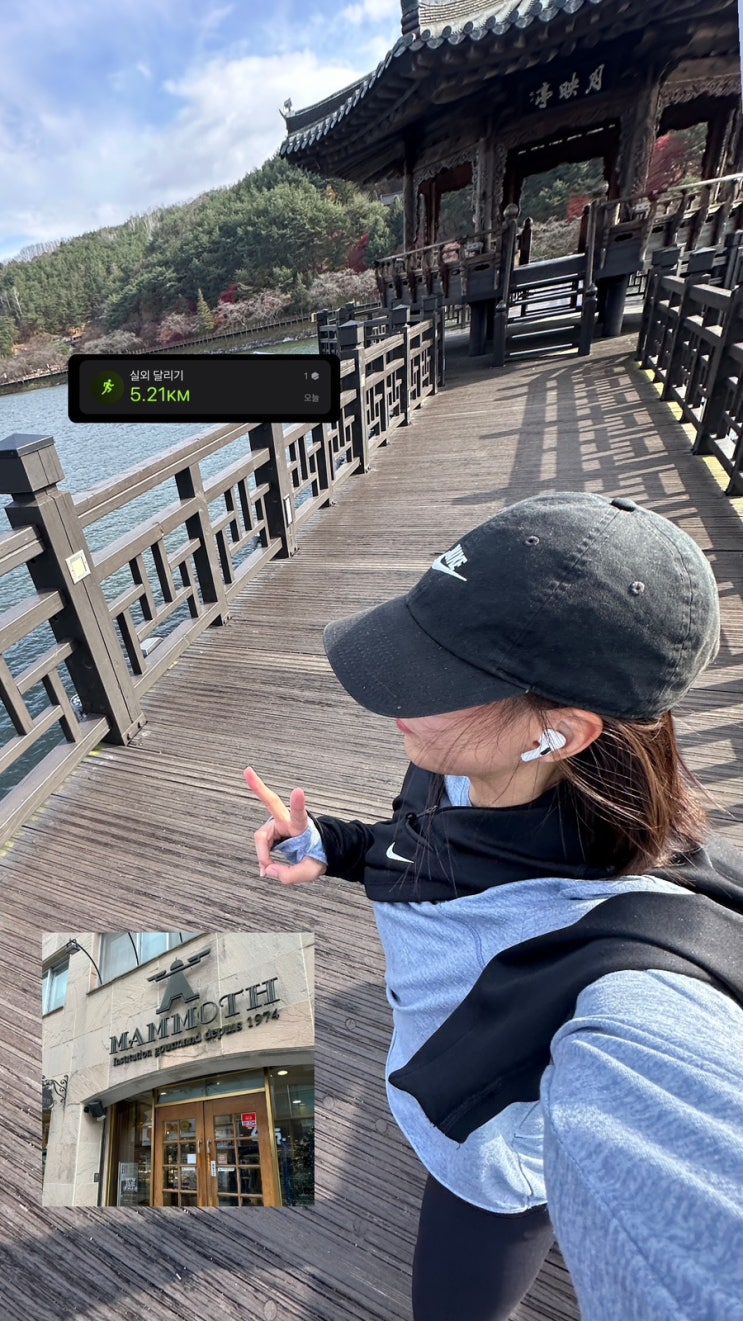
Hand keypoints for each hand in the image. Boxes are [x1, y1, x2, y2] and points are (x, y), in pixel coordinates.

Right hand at [244, 766, 326, 885]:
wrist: (316, 852)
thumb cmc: (315, 856)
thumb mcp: (310, 871)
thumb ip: (290, 875)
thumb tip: (268, 870)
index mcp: (302, 827)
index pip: (300, 814)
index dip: (298, 803)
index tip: (298, 790)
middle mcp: (287, 821)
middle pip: (271, 802)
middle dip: (258, 786)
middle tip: (247, 770)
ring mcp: (277, 823)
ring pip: (261, 838)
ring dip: (263, 855)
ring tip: (269, 869)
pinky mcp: (270, 830)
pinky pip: (260, 844)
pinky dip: (262, 857)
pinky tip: (267, 866)